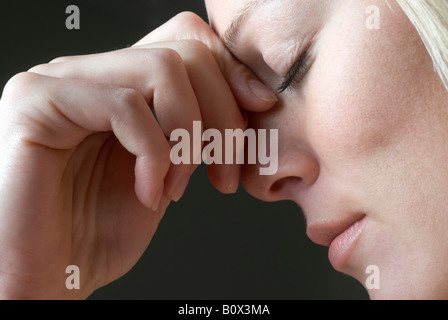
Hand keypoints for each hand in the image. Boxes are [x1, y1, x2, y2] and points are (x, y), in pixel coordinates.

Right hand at [0, 12, 276, 298]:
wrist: (46, 278)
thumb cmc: (97, 232)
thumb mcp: (165, 173)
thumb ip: (193, 129)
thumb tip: (250, 97)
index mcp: (114, 86)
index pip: (184, 44)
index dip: (230, 73)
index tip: (259, 111)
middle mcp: (86, 73)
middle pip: (182, 53)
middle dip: (222, 115)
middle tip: (224, 174)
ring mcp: (58, 81)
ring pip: (162, 70)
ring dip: (189, 138)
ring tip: (177, 190)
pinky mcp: (38, 103)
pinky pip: (128, 106)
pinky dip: (154, 155)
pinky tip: (148, 194)